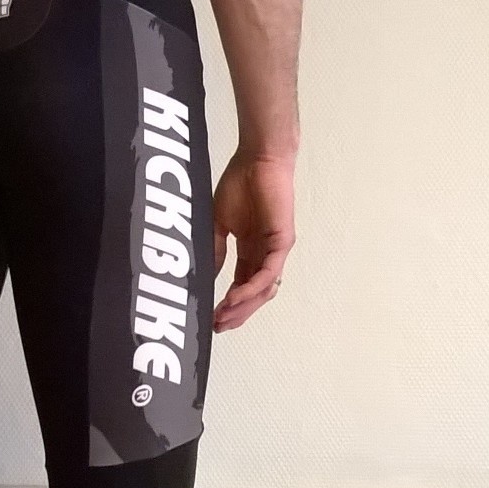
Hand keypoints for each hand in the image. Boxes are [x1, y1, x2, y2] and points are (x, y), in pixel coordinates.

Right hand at [212, 148, 296, 331]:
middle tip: (217, 327)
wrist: (257, 160)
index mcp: (250, 250)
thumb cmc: (240, 184)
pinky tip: (232, 298)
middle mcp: (264, 254)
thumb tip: (207, 275)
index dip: (227, 304)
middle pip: (253, 294)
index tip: (209, 318)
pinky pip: (267, 273)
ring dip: (243, 307)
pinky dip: (251, 288)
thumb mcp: (219, 223)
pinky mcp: (282, 242)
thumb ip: (215, 249)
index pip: (240, 286)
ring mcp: (274, 250)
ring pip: (263, 289)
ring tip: (223, 317)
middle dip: (236, 314)